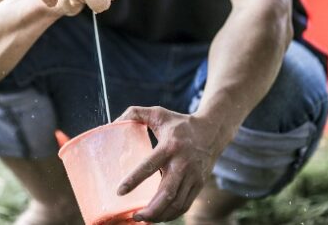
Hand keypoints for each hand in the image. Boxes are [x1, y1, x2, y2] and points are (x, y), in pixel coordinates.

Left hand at [115, 107, 233, 221]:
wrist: (212, 131)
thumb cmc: (180, 123)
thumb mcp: (159, 113)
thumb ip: (136, 113)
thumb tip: (114, 121)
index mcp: (169, 146)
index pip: (149, 165)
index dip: (134, 180)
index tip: (119, 191)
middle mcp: (183, 163)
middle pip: (166, 193)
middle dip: (150, 210)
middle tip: (134, 216)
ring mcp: (193, 176)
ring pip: (177, 203)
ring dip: (160, 215)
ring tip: (144, 219)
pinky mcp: (199, 184)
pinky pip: (185, 205)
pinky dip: (172, 215)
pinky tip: (159, 217)